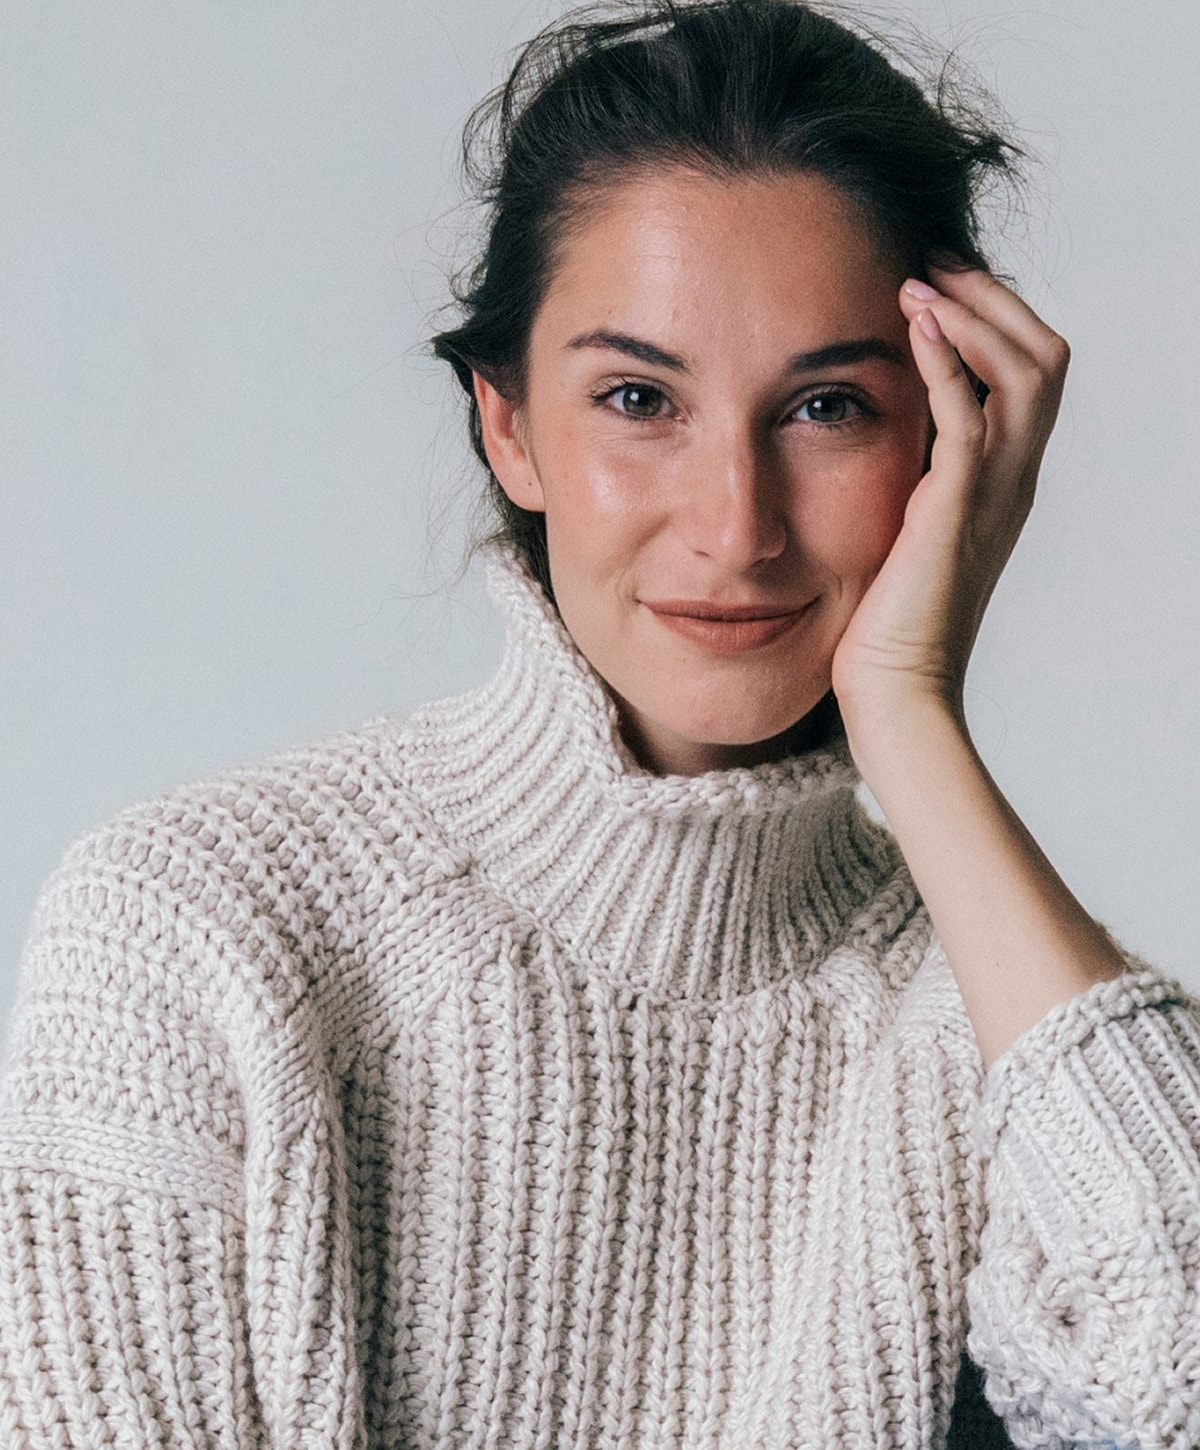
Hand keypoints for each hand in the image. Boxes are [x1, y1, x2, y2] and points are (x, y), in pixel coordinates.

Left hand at [831, 266, 1069, 748]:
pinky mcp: (956, 511)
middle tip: (932, 265)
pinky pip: (970, 418)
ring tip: (919, 283)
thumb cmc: (884, 624)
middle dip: (992, 298)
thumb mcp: (904, 530)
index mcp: (1003, 484)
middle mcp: (1012, 482)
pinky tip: (915, 327)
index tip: (937, 288)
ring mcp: (993, 496)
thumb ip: (910, 479)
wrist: (895, 692)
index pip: (1029, 375)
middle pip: (1044, 357)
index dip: (994, 321)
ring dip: (973, 316)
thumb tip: (878, 432)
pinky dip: (949, 364)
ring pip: (1024, 373)